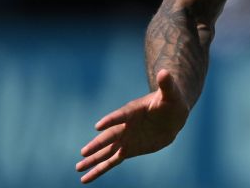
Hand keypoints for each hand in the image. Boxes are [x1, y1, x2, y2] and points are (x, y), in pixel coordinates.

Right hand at [76, 69, 190, 182]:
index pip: (120, 116)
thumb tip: (165, 71)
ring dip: (93, 159)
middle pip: (109, 136)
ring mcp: (125, 139)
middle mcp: (125, 126)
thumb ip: (166, 84)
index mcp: (132, 111)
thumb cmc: (170, 102)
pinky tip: (86, 178)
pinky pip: (111, 162)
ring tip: (78, 168)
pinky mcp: (127, 150)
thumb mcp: (171, 93)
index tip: (98, 126)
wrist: (171, 115)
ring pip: (106, 151)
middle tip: (84, 152)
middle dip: (97, 144)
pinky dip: (99, 170)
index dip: (111, 120)